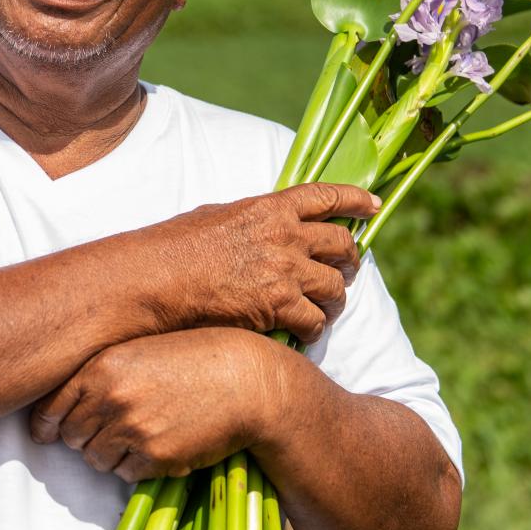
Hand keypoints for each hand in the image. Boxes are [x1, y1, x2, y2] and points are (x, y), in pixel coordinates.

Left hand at [30, 328, 287, 482]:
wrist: (247, 380)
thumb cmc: (197, 357)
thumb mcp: (142, 350)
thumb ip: (103, 372)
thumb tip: (65, 407)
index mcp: (102, 366)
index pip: (50, 408)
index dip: (46, 425)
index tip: (46, 432)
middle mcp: (110, 397)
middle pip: (72, 437)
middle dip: (86, 437)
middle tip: (111, 429)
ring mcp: (131, 429)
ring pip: (96, 460)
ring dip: (112, 454)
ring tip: (140, 434)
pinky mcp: (154, 456)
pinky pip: (126, 474)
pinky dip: (137, 466)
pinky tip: (159, 444)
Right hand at [117, 182, 377, 343]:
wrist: (156, 278)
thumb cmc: (173, 248)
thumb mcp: (217, 216)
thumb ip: (250, 219)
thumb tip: (260, 227)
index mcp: (269, 207)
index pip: (325, 196)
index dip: (355, 199)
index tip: (374, 206)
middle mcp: (285, 234)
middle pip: (342, 244)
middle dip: (351, 260)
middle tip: (347, 271)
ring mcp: (285, 270)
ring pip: (335, 287)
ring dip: (334, 301)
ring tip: (325, 310)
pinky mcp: (279, 305)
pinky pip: (315, 320)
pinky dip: (314, 330)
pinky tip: (304, 334)